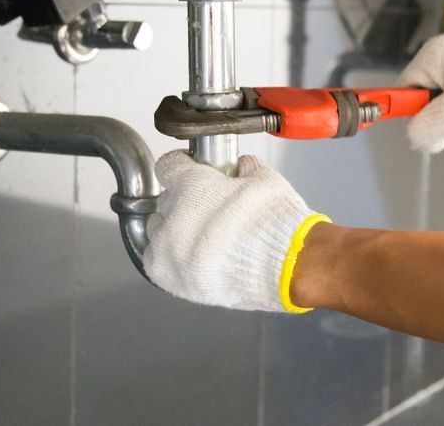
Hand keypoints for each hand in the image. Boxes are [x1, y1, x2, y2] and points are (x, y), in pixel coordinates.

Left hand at [143, 151, 327, 312]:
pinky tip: (189, 256)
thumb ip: (246, 168)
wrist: (287, 267)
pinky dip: (168, 257)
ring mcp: (168, 249)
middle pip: (165, 200)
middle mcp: (173, 216)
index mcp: (192, 185)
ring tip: (200, 237)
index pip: (168, 166)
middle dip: (184, 202)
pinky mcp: (169, 277)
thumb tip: (243, 166)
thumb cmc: (277, 224)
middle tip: (206, 210)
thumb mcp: (266, 180)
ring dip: (173, 230)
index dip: (181, 167)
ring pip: (157, 230)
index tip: (189, 171)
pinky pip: (156, 260)